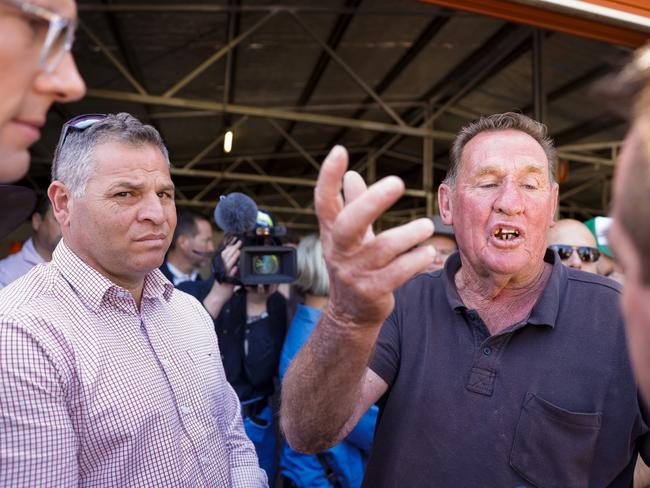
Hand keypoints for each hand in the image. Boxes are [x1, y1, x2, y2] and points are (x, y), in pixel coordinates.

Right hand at [203, 239, 241, 318]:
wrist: (217, 296)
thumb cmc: (222, 285)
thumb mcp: (225, 274)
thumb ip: (230, 267)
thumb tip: (236, 261)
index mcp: (221, 266)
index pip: (225, 254)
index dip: (230, 247)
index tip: (236, 241)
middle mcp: (221, 269)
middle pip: (226, 256)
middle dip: (233, 249)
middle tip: (239, 242)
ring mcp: (223, 275)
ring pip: (228, 264)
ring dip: (233, 257)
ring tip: (238, 251)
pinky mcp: (225, 281)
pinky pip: (229, 275)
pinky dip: (232, 271)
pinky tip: (236, 267)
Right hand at [315, 146, 434, 328]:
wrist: (350, 314)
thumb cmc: (354, 264)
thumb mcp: (350, 237)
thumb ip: (352, 206)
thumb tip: (351, 175)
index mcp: (331, 232)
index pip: (324, 202)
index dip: (328, 177)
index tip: (339, 151)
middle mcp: (339, 251)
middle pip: (348, 224)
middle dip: (371, 202)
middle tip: (398, 182)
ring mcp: (353, 273)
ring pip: (382, 249)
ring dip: (408, 235)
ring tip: (427, 226)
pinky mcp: (371, 292)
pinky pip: (397, 273)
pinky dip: (415, 261)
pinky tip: (428, 252)